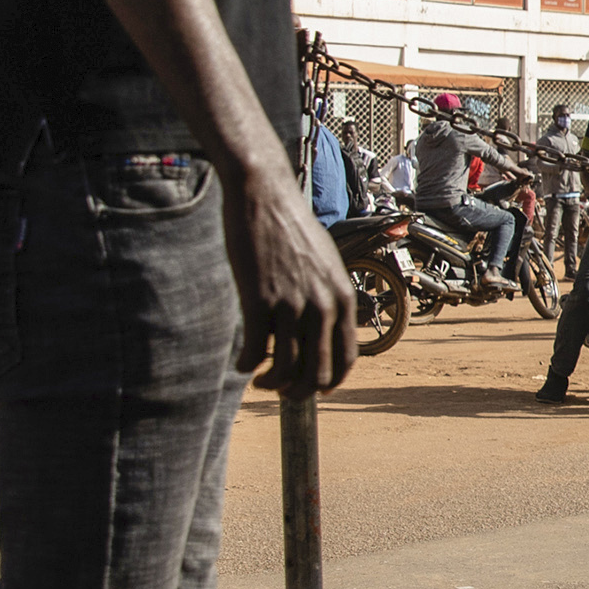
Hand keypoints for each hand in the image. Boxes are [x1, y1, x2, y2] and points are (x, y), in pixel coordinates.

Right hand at [225, 166, 358, 393]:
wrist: (264, 196)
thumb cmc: (291, 228)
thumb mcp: (326, 264)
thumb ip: (328, 297)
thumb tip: (320, 331)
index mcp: (343, 298)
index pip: (347, 359)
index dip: (330, 382)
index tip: (314, 389)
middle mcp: (323, 306)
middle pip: (317, 374)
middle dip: (298, 392)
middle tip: (280, 391)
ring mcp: (292, 304)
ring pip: (285, 370)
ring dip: (270, 384)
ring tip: (259, 380)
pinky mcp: (259, 300)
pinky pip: (254, 351)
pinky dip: (246, 365)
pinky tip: (241, 363)